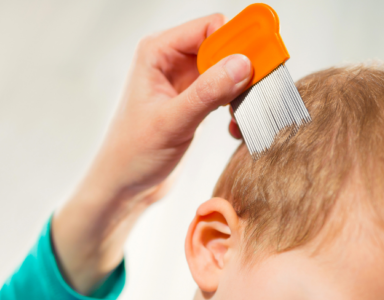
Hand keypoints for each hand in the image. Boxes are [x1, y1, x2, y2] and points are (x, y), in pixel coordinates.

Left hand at [51, 14, 252, 293]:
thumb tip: (241, 65)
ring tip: (241, 116)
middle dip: (243, 69)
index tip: (259, 62)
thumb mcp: (173, 122)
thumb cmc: (133, 154)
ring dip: (242, 92)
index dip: (237, 41)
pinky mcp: (195, 101)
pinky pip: (226, 92)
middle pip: (223, 46)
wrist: (125, 186)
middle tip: (256, 93)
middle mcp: (172, 60)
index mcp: (158, 53)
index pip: (209, 28)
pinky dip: (236, 107)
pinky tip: (234, 127)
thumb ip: (207, 92)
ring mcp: (185, 81)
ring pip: (228, 71)